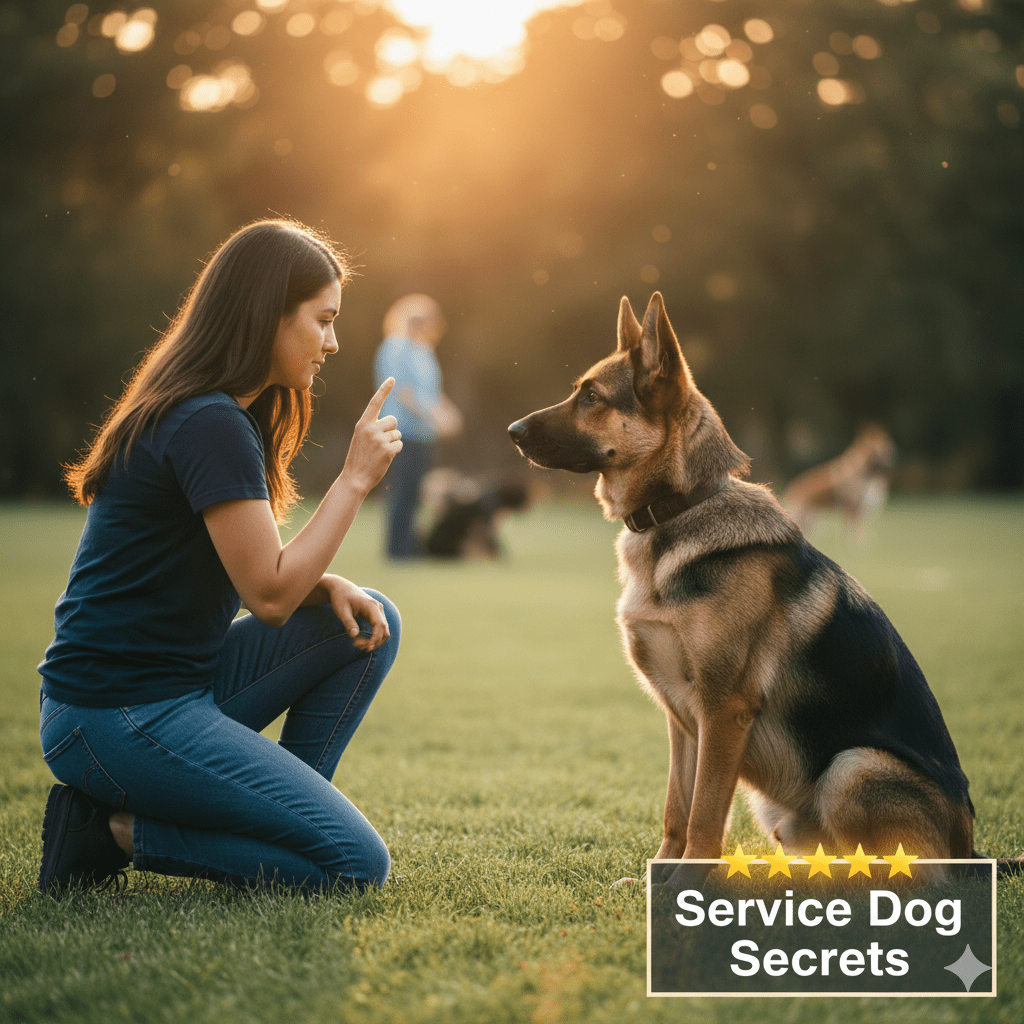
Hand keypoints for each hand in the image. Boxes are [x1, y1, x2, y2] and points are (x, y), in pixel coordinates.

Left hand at [325, 576, 389, 651]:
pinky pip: (380, 629)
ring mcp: (379, 612)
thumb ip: (349, 623)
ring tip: (358, 645)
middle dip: (373, 642)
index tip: (364, 647)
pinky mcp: (376, 615)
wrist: (341, 588)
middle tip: (356, 645)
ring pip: (384, 632)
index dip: (375, 639)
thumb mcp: (341, 611)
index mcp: (372, 606)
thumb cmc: (340, 598)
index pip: (380, 626)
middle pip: (384, 631)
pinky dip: (373, 638)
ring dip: (374, 642)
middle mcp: (378, 609)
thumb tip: (354, 636)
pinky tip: (362, 641)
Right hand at [341, 378, 402, 494]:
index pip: (375, 402)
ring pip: (398, 433)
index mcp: (362, 424)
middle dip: (391, 430)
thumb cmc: (359, 458)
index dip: (384, 390)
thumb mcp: (361, 438)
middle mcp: (371, 429)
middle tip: (380, 443)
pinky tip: (384, 458)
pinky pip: (400, 444)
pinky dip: (395, 451)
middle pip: (393, 420)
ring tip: (380, 452)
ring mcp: (379, 439)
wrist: (354, 478)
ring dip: (393, 442)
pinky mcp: (388, 450)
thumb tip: (393, 421)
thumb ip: (373, 427)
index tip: (392, 378)